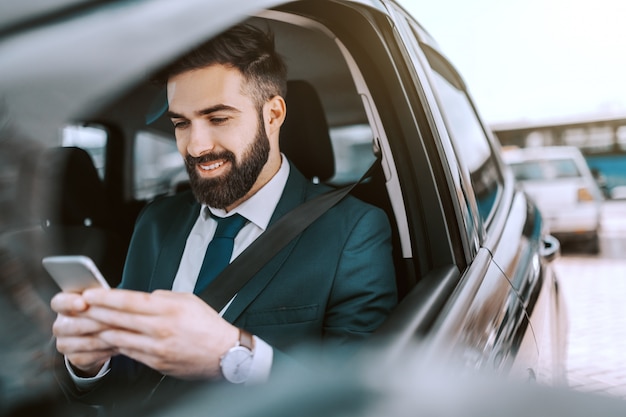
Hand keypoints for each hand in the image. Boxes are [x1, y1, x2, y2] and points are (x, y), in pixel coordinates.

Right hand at [50, 292, 116, 376]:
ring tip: (124, 332)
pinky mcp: (75, 358)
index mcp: (62, 305)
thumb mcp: (100, 299)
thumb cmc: (101, 309)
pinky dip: (107, 350)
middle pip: (74, 325)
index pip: (59, 302)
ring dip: (107, 337)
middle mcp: (59, 326)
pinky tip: (119, 345)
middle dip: (98, 322)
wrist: (101, 333)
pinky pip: (91, 356)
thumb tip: (109, 295)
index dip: (70, 303)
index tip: (83, 304)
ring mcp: (65, 344)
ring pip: (86, 342)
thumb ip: (100, 296)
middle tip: (118, 320)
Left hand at [80, 288, 238, 379]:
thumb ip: (163, 297)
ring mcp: (158, 348)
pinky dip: (115, 345)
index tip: (91, 294)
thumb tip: (144, 298)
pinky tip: (107, 339)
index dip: (107, 298)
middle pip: (120, 319)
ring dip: (100, 330)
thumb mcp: (188, 300)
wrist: (224, 355)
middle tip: (80, 308)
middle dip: (96, 312)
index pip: (131, 302)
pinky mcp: (156, 362)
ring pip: (120, 338)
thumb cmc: (208, 326)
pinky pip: (129, 352)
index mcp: (170, 309)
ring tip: (87, 324)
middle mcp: (162, 329)